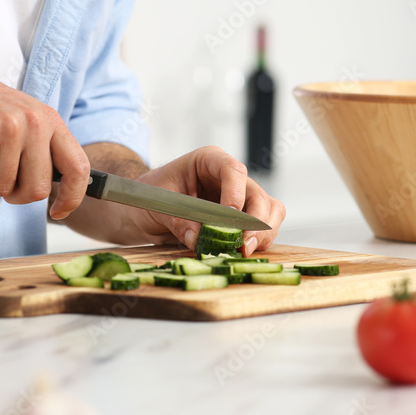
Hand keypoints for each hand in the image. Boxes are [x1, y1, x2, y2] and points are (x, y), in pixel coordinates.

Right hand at [0, 52, 89, 217]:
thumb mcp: (21, 118)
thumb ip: (40, 148)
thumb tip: (53, 188)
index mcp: (49, 119)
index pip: (78, 167)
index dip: (72, 197)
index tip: (58, 212)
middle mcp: (34, 123)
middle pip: (36, 190)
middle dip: (13, 193)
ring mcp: (9, 129)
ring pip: (3, 188)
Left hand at [126, 146, 285, 255]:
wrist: (146, 209)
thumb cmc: (152, 196)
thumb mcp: (158, 205)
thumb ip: (178, 220)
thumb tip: (198, 239)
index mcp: (209, 161)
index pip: (233, 170)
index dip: (236, 192)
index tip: (230, 216)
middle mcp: (230, 178)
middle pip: (258, 195)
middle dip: (256, 222)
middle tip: (243, 245)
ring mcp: (240, 198)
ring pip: (269, 211)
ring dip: (262, 234)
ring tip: (244, 251)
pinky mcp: (242, 219)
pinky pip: (262, 228)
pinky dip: (258, 242)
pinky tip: (242, 253)